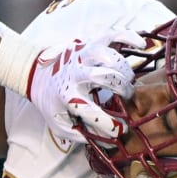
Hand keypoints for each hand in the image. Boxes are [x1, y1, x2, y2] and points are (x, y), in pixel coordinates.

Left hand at [27, 33, 140, 149]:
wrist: (35, 74)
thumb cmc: (52, 102)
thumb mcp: (58, 123)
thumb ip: (79, 134)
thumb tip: (106, 143)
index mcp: (68, 96)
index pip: (94, 113)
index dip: (111, 126)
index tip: (121, 130)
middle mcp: (76, 74)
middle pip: (105, 77)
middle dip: (122, 88)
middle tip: (126, 97)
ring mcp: (83, 56)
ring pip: (108, 55)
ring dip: (124, 68)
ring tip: (126, 79)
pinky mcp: (89, 43)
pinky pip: (112, 35)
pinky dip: (128, 37)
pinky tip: (140, 44)